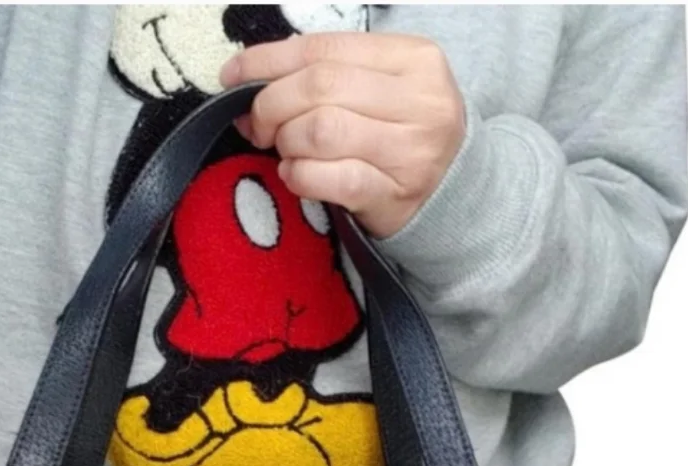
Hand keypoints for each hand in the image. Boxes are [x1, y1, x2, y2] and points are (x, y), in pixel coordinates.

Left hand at [220, 33, 465, 238]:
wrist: (454, 194)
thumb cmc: (404, 135)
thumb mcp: (382, 88)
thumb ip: (329, 75)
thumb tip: (250, 79)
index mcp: (414, 58)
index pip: (324, 49)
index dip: (267, 62)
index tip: (232, 78)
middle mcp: (419, 101)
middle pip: (320, 87)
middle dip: (272, 106)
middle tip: (259, 126)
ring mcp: (410, 152)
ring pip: (322, 131)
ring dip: (287, 143)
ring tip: (285, 151)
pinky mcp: (394, 195)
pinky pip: (331, 179)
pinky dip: (300, 176)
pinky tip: (296, 176)